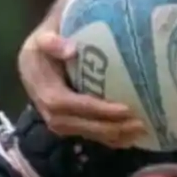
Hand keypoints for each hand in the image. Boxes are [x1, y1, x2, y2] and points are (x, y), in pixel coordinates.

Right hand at [18, 28, 146, 146]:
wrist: (34, 60)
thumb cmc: (44, 44)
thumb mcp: (43, 36)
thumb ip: (51, 41)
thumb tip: (70, 49)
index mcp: (42, 88)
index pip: (68, 103)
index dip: (96, 109)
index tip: (124, 109)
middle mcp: (48, 111)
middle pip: (80, 124)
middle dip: (111, 127)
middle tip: (140, 123)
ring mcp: (58, 121)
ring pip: (87, 133)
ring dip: (114, 136)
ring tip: (142, 132)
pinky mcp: (68, 125)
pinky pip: (90, 135)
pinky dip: (110, 140)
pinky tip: (131, 138)